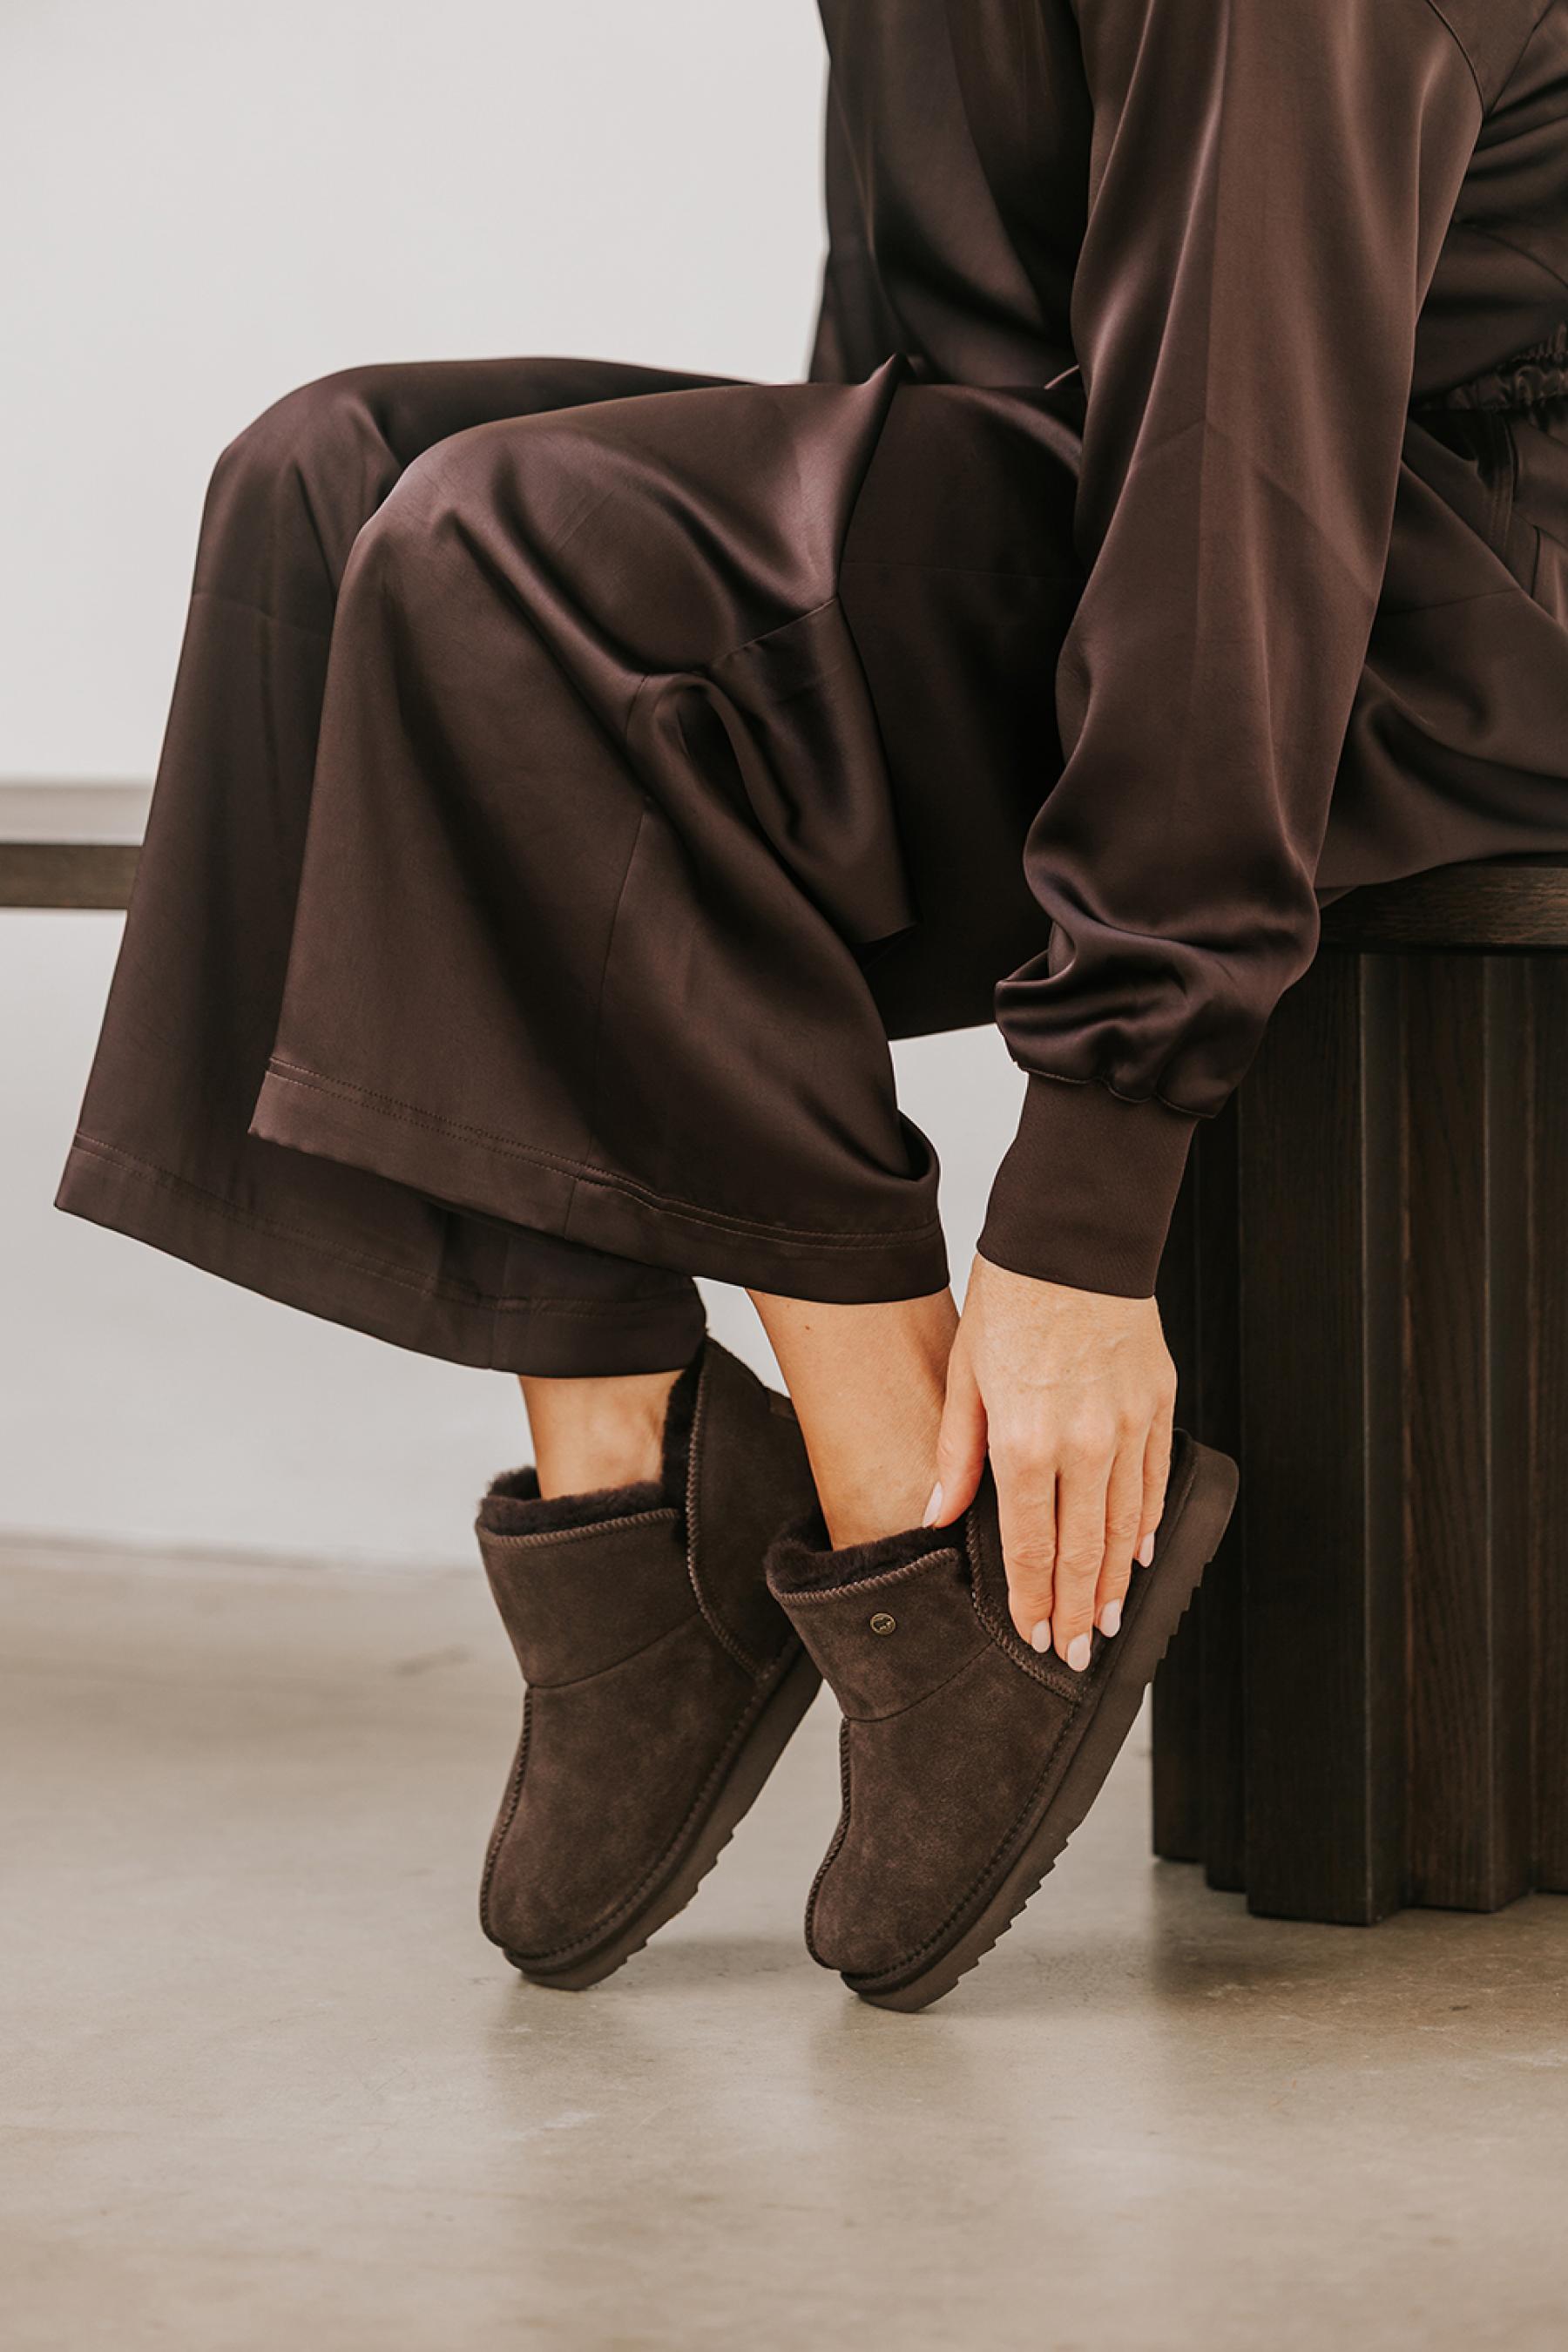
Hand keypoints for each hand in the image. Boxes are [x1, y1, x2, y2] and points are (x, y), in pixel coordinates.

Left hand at [928, 1253, 1176, 1669]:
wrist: (1073, 1239)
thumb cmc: (1011, 1299)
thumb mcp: (964, 1376)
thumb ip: (956, 1455)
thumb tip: (937, 1516)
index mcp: (1025, 1442)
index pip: (1031, 1547)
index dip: (1033, 1601)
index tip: (1034, 1636)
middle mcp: (1083, 1445)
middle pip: (1083, 1552)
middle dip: (1077, 1611)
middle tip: (1077, 1654)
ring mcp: (1128, 1428)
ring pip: (1126, 1527)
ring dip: (1115, 1581)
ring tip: (1106, 1620)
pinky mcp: (1158, 1404)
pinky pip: (1154, 1483)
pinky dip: (1147, 1526)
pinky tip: (1139, 1555)